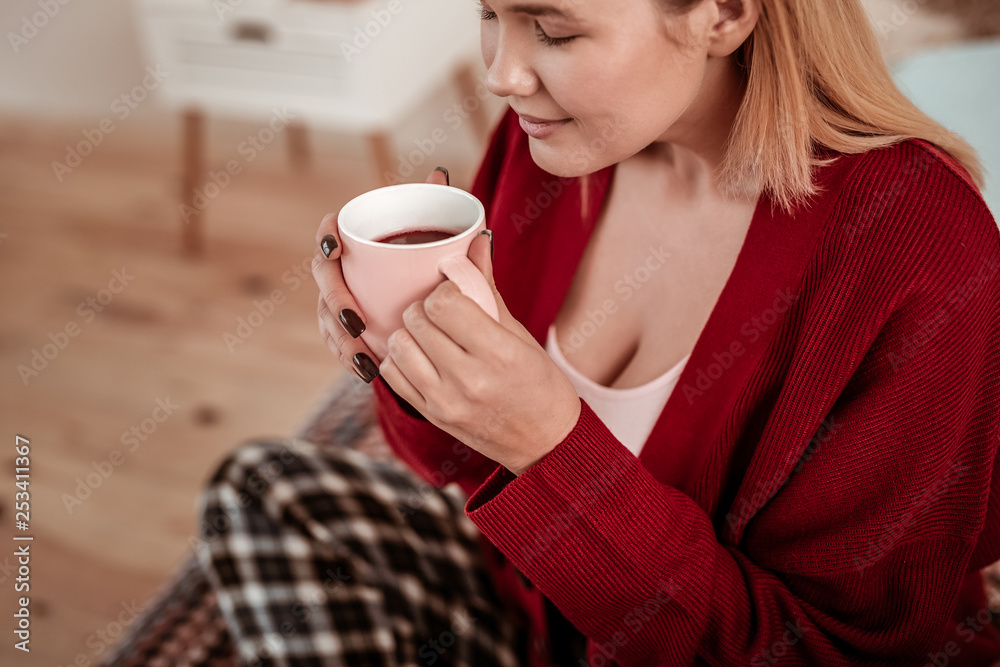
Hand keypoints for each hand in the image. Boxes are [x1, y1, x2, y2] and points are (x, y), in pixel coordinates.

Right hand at [313, 167, 449, 382]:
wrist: (440, 301)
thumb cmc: (433, 258)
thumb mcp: (440, 237)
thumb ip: (437, 204)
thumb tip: (440, 174)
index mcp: (357, 238)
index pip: (329, 230)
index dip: (325, 236)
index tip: (337, 248)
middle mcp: (341, 267)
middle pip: (325, 279)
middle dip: (335, 302)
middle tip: (357, 321)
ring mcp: (337, 298)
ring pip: (326, 316)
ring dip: (340, 338)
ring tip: (363, 355)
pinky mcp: (344, 327)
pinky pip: (337, 342)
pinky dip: (349, 357)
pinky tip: (365, 370)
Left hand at [377, 224, 582, 475]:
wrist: (544, 443)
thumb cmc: (539, 383)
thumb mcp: (519, 334)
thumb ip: (487, 288)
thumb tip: (476, 240)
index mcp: (499, 354)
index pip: (444, 304)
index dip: (443, 291)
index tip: (453, 294)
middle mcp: (469, 380)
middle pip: (417, 321)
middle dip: (424, 308)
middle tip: (440, 312)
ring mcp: (446, 401)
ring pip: (399, 346)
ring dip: (409, 332)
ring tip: (429, 334)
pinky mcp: (431, 415)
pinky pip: (392, 375)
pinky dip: (400, 358)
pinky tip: (420, 355)